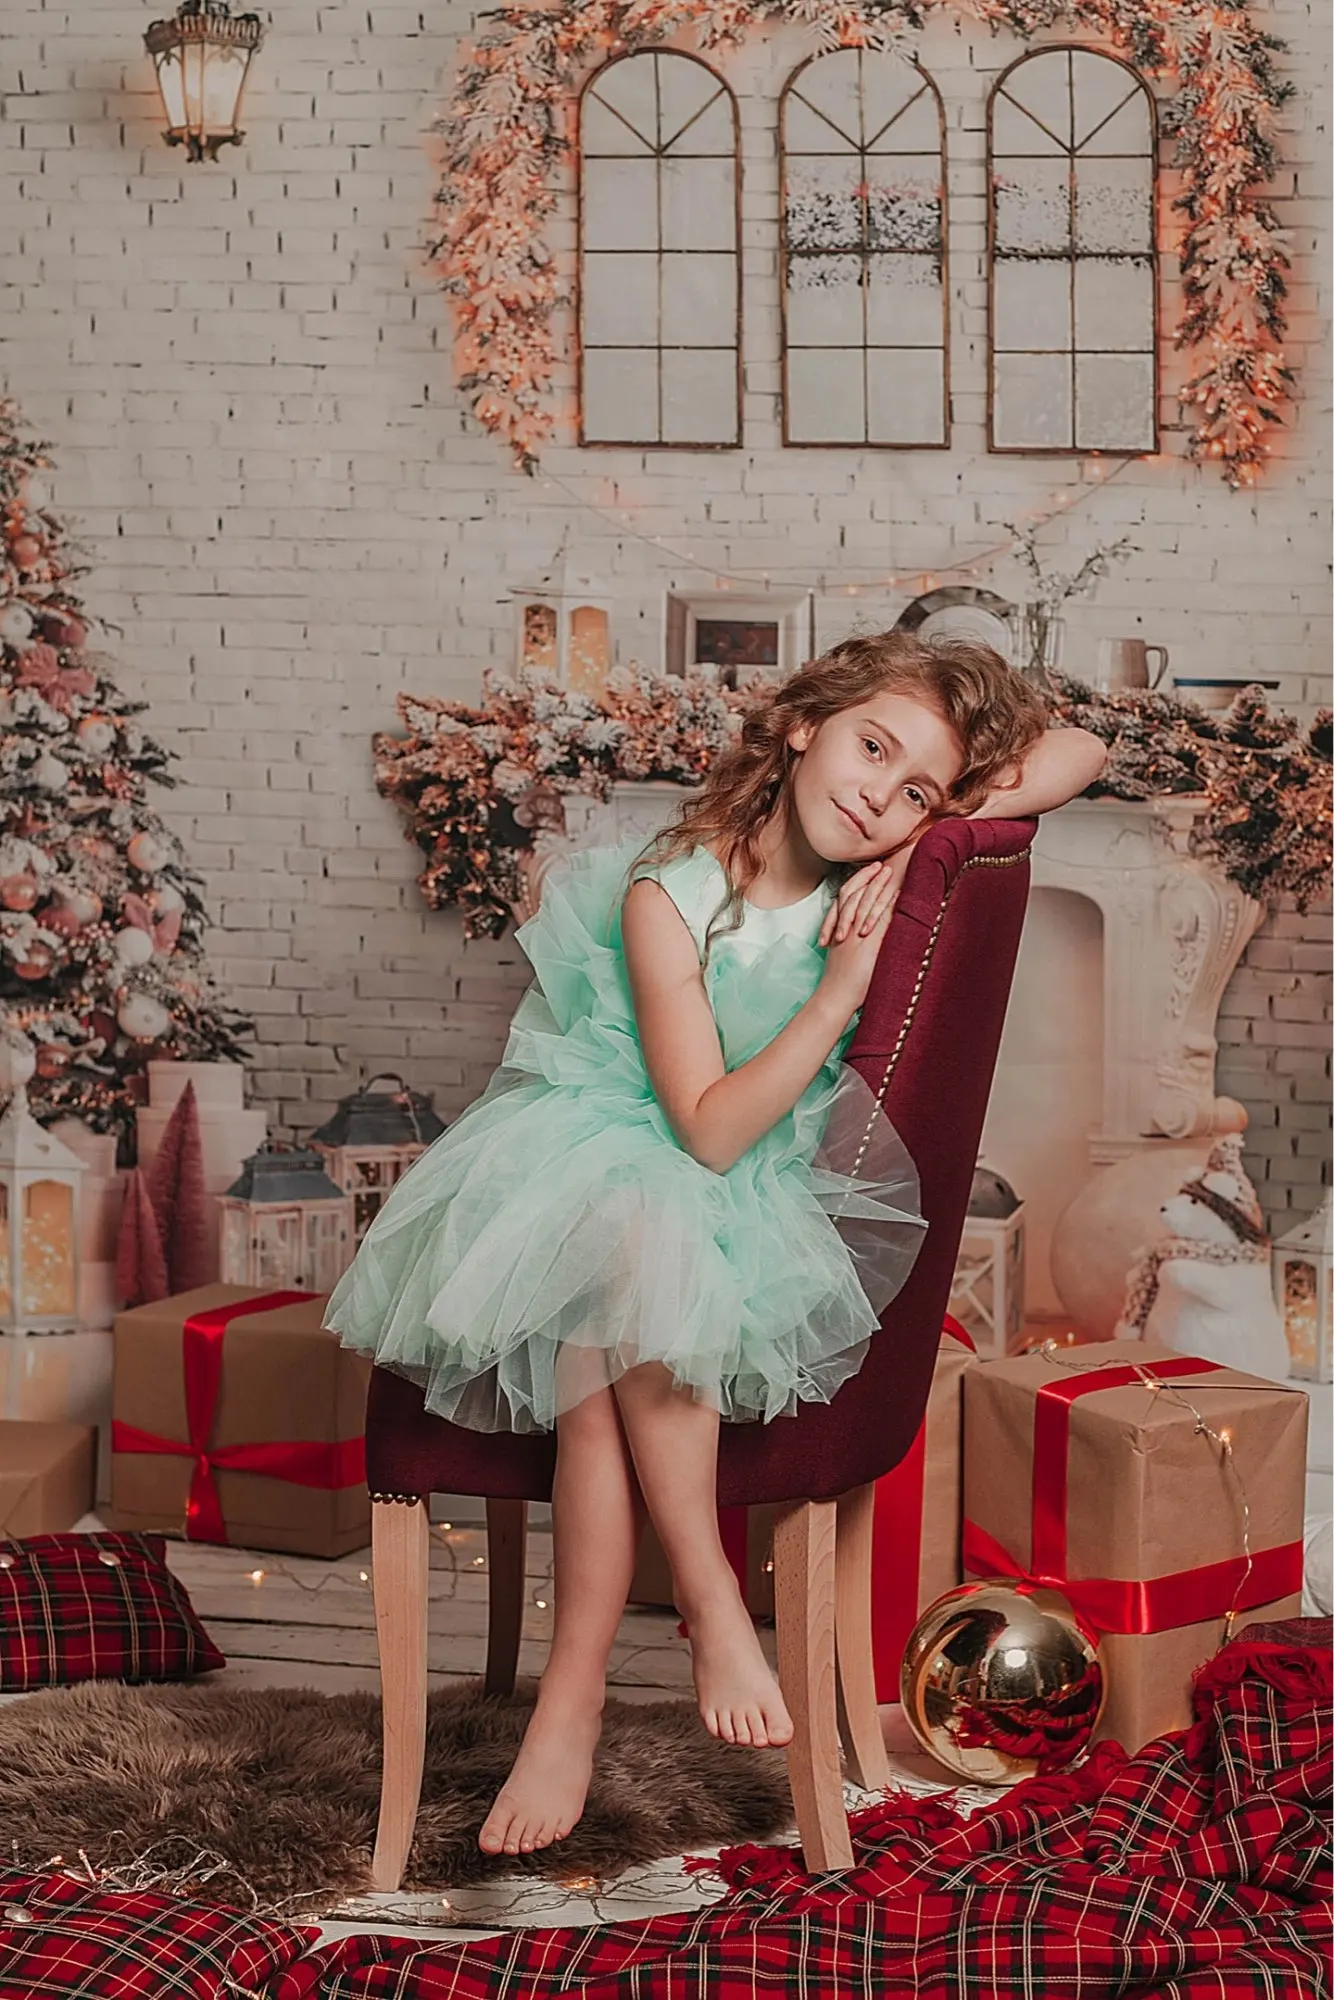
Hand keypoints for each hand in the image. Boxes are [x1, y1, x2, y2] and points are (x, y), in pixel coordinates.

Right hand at [817, 855, 906, 1010]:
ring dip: (878, 886)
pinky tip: (899, 895)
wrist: (836, 996)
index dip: (859, 880)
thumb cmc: (842, 982)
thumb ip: (854, 943)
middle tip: (881, 864)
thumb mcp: (845, 956)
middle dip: (868, 877)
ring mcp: (857, 935)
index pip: (848, 897)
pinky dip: (890, 906)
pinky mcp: (869, 945)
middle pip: (856, 894)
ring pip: (866, 903)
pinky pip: (879, 920)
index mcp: (842, 929)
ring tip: (889, 873)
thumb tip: (863, 936)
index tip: (870, 869)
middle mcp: (848, 928)